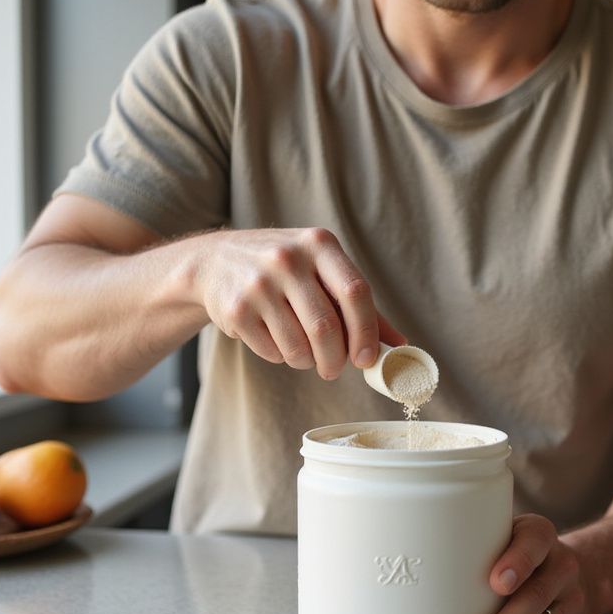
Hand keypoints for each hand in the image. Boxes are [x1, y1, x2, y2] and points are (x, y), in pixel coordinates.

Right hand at [191, 227, 404, 378]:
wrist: (214, 261)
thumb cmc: (283, 269)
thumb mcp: (321, 270)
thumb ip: (358, 304)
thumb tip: (398, 344)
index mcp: (319, 244)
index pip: (356, 292)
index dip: (367, 332)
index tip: (368, 359)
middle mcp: (288, 259)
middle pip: (326, 328)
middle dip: (335, 359)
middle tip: (334, 369)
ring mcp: (259, 283)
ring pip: (299, 346)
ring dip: (307, 361)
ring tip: (303, 353)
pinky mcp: (236, 309)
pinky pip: (272, 352)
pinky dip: (281, 356)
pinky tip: (275, 339)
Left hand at [471, 514, 589, 613]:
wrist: (579, 568)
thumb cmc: (520, 553)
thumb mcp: (504, 533)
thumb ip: (475, 543)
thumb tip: (418, 563)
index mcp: (541, 537)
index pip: (534, 543)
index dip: (518, 562)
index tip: (496, 582)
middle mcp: (562, 567)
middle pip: (538, 595)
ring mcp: (571, 601)